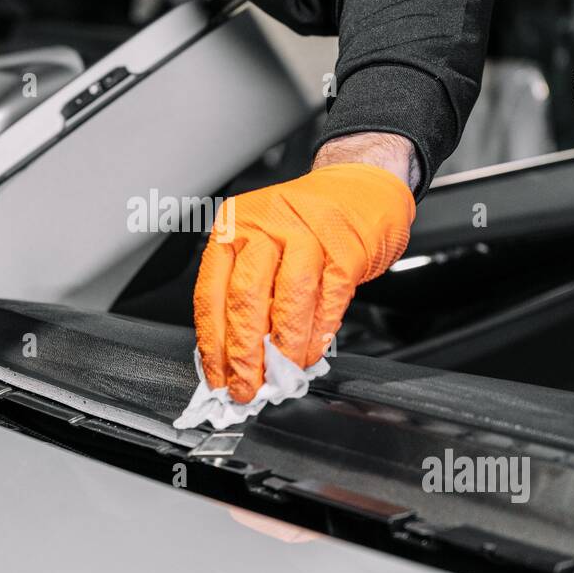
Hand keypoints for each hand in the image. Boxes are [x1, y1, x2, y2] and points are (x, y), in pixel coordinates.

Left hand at [193, 134, 416, 402]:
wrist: (361, 186)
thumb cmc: (307, 220)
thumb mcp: (262, 241)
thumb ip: (245, 291)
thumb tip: (231, 353)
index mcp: (234, 227)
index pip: (212, 293)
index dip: (213, 344)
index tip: (218, 377)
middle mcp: (266, 226)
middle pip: (245, 299)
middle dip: (244, 354)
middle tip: (247, 386)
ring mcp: (308, 234)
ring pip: (287, 302)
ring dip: (283, 350)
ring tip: (281, 377)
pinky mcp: (346, 249)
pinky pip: (327, 301)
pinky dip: (317, 335)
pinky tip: (310, 353)